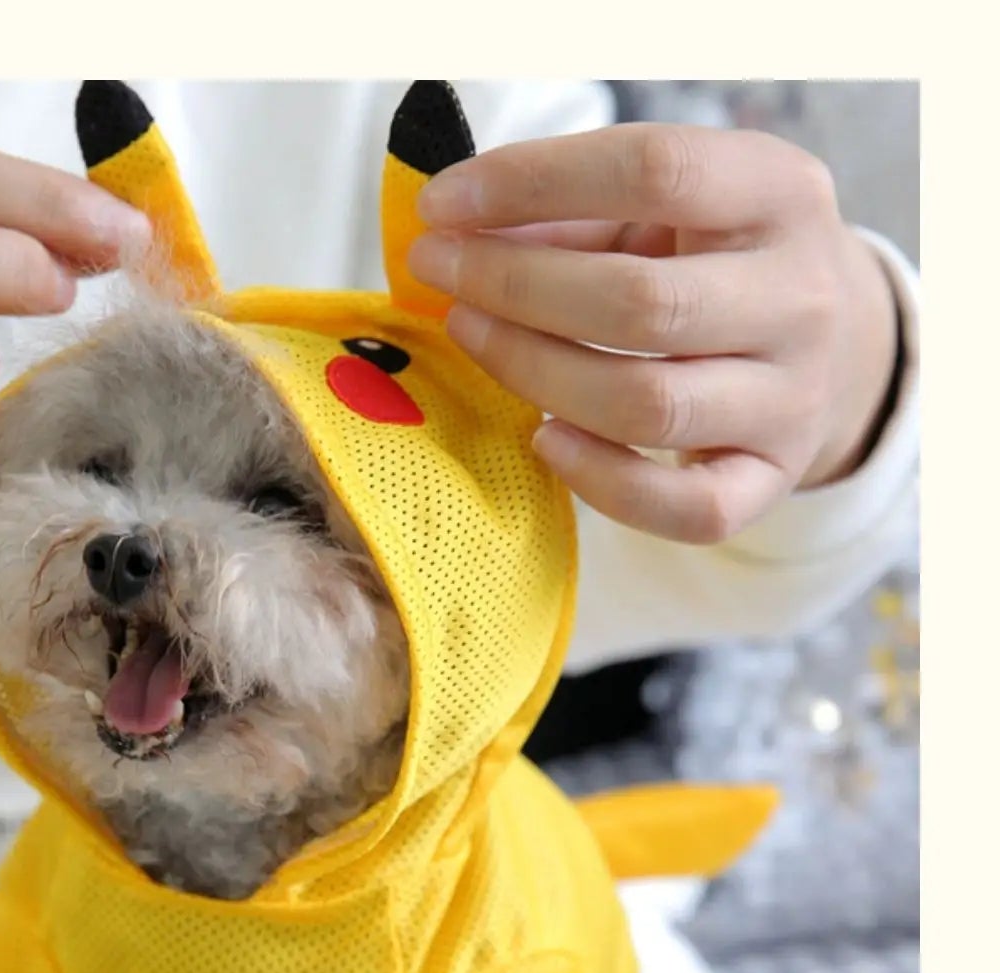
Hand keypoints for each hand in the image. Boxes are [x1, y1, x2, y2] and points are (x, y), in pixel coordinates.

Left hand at [408, 124, 898, 543]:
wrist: (827, 346)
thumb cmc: (708, 262)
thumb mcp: (661, 209)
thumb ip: (571, 211)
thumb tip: (454, 229)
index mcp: (780, 192)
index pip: (655, 170)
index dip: (532, 182)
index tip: (441, 204)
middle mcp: (802, 296)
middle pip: (640, 302)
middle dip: (514, 286)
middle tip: (439, 273)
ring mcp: (794, 398)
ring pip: (647, 405)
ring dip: (534, 373)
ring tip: (471, 335)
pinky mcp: (772, 479)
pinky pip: (687, 508)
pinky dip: (601, 481)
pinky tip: (542, 440)